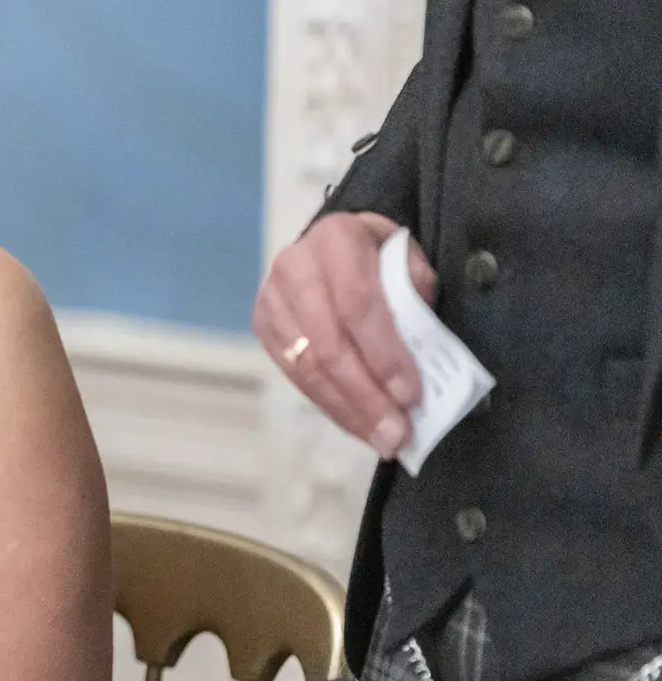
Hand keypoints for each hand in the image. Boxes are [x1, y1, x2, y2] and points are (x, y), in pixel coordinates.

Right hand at [254, 211, 436, 456]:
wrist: (331, 244)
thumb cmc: (379, 254)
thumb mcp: (407, 256)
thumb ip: (416, 290)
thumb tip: (418, 345)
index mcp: (336, 239)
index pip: (358, 305)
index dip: (384, 354)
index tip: (411, 395)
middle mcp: (294, 267)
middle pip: (328, 343)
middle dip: (366, 395)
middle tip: (396, 435)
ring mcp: (271, 299)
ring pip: (307, 366)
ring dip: (348, 410)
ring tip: (382, 441)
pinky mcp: (263, 326)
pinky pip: (295, 375)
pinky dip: (330, 405)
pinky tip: (357, 425)